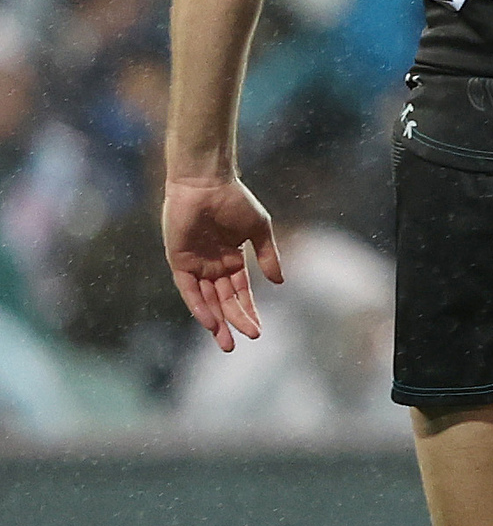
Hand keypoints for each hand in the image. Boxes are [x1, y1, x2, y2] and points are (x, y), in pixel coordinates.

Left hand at [161, 175, 281, 351]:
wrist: (207, 183)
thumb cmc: (235, 200)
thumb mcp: (259, 230)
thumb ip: (268, 256)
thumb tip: (280, 282)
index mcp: (232, 261)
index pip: (240, 293)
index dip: (248, 312)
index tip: (258, 331)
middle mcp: (213, 266)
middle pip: (223, 301)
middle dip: (233, 322)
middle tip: (242, 342)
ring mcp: (196, 264)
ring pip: (206, 300)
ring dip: (215, 321)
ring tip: (226, 342)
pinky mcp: (179, 260)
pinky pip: (188, 289)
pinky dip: (198, 306)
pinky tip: (209, 321)